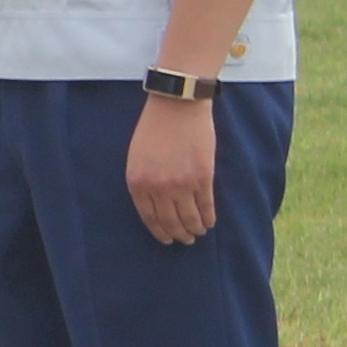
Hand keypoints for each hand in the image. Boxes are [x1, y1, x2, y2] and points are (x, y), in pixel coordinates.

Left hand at [126, 95, 218, 244]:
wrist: (177, 106)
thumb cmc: (155, 128)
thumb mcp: (137, 156)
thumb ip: (144, 181)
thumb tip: (156, 206)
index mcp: (137, 182)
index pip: (149, 217)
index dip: (160, 232)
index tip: (167, 239)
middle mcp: (158, 188)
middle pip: (170, 222)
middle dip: (179, 235)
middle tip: (186, 240)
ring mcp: (181, 184)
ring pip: (190, 218)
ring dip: (195, 229)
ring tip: (198, 233)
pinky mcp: (202, 178)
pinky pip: (206, 206)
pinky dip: (208, 218)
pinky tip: (210, 222)